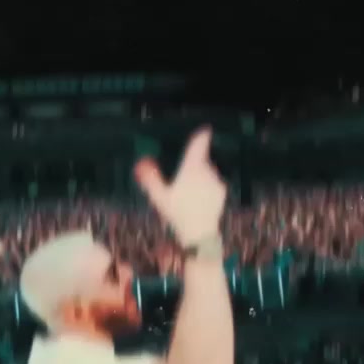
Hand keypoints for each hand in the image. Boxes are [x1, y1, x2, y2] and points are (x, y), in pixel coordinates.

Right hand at [134, 127, 225, 245]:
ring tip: (189, 196)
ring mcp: (216, 180)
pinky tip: (199, 200)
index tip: (204, 130)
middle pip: (201, 160)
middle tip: (181, 184)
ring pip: (207, 172)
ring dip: (200, 177)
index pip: (199, 144)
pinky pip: (213, 183)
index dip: (201, 136)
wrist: (199, 233)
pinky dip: (207, 187)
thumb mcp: (160, 197)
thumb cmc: (177, 215)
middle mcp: (207, 171)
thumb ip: (150, 178)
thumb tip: (140, 163)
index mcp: (192, 168)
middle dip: (193, 166)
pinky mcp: (222, 190)